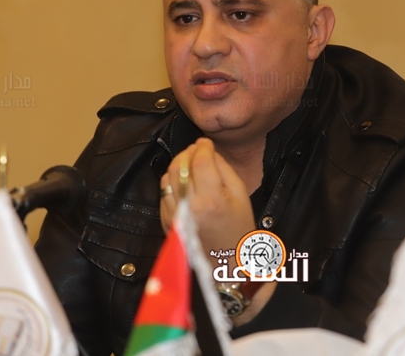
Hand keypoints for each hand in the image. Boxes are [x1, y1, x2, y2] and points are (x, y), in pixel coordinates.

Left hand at [159, 138, 254, 262]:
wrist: (227, 262)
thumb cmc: (239, 229)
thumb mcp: (241, 195)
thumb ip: (223, 168)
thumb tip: (208, 150)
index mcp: (211, 200)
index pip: (200, 161)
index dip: (202, 147)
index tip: (206, 142)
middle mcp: (189, 208)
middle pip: (180, 166)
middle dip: (188, 152)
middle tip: (197, 148)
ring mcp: (175, 216)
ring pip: (168, 177)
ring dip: (178, 164)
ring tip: (190, 162)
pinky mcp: (167, 222)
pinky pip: (164, 192)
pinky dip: (172, 181)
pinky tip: (183, 181)